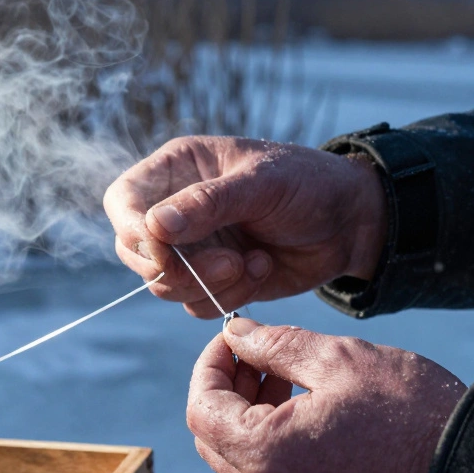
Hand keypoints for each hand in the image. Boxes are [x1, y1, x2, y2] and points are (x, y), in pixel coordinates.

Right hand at [103, 136, 386, 317]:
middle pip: (135, 251)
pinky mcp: (213, 279)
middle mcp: (175, 209)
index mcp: (177, 168)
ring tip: (251, 261)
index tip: (165, 250)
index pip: (123, 200)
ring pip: (163, 284)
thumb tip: (153, 226)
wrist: (350, 221)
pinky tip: (262, 268)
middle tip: (227, 262)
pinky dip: (229, 295)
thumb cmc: (308, 184)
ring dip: (209, 283)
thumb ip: (207, 203)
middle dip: (177, 267)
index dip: (133, 229)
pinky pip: (196, 304)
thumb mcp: (262, 183)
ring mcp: (192, 247)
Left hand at [186, 317, 466, 472]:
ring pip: (243, 461)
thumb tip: (236, 333)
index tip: (232, 338)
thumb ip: (275, 345)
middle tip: (259, 354)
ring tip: (287, 376)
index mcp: (267, 455)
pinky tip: (308, 410)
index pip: (201, 409)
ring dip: (251, 415)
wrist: (471, 472)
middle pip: (215, 439)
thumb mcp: (339, 359)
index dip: (209, 366)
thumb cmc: (410, 412)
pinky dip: (274, 443)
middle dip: (227, 390)